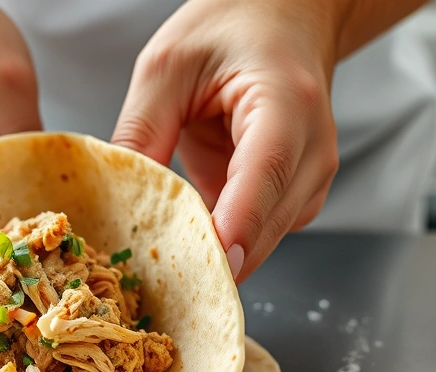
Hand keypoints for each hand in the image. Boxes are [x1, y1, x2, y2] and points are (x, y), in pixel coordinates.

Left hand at [112, 0, 343, 283]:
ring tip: (166, 264)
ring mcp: (312, 174)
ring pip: (268, 239)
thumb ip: (142, 130)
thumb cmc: (230, 27)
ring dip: (221, 255)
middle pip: (270, 221)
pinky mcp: (296, 193)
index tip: (208, 267)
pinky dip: (227, 244)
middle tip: (158, 280)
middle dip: (218, 256)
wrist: (282, 16)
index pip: (266, 173)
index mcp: (285, 101)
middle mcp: (313, 145)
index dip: (237, 227)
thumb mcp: (166, 65)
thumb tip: (121, 198)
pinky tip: (190, 243)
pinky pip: (262, 234)